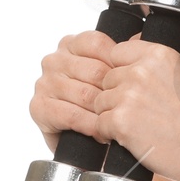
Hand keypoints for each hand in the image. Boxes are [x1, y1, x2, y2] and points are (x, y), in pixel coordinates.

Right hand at [29, 29, 123, 152]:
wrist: (81, 143)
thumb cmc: (100, 104)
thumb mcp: (113, 74)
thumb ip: (125, 54)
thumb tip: (140, 37)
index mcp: (71, 44)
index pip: (98, 44)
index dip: (119, 65)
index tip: (133, 83)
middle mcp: (54, 60)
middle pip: (95, 71)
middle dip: (116, 94)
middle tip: (130, 109)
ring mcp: (44, 83)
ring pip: (86, 95)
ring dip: (106, 113)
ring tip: (120, 123)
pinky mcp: (39, 107)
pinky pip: (73, 115)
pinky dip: (92, 126)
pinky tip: (103, 132)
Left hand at [95, 35, 179, 180]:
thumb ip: (160, 61)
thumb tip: (136, 47)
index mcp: (158, 54)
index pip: (117, 52)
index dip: (122, 71)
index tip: (132, 87)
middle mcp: (140, 71)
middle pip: (106, 78)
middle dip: (116, 96)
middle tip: (137, 113)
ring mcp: (128, 96)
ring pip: (100, 102)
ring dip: (112, 115)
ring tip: (136, 127)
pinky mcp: (120, 121)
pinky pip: (99, 124)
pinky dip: (110, 134)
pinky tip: (130, 138)